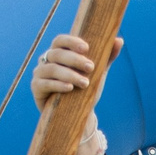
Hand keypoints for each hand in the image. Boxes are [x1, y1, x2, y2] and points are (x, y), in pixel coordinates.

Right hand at [33, 32, 120, 154]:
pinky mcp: (36, 88)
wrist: (76, 114)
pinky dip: (58, 85)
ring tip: (85, 83)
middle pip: (57, 54)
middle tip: (91, 67)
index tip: (86, 48)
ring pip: (51, 69)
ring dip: (69, 74)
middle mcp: (46, 60)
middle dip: (74, 60)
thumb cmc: (85, 89)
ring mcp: (39, 73)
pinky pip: (44, 83)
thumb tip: (120, 40)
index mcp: (59, 52)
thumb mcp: (98, 72)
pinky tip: (69, 88)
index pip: (60, 40)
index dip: (71, 42)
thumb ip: (107, 57)